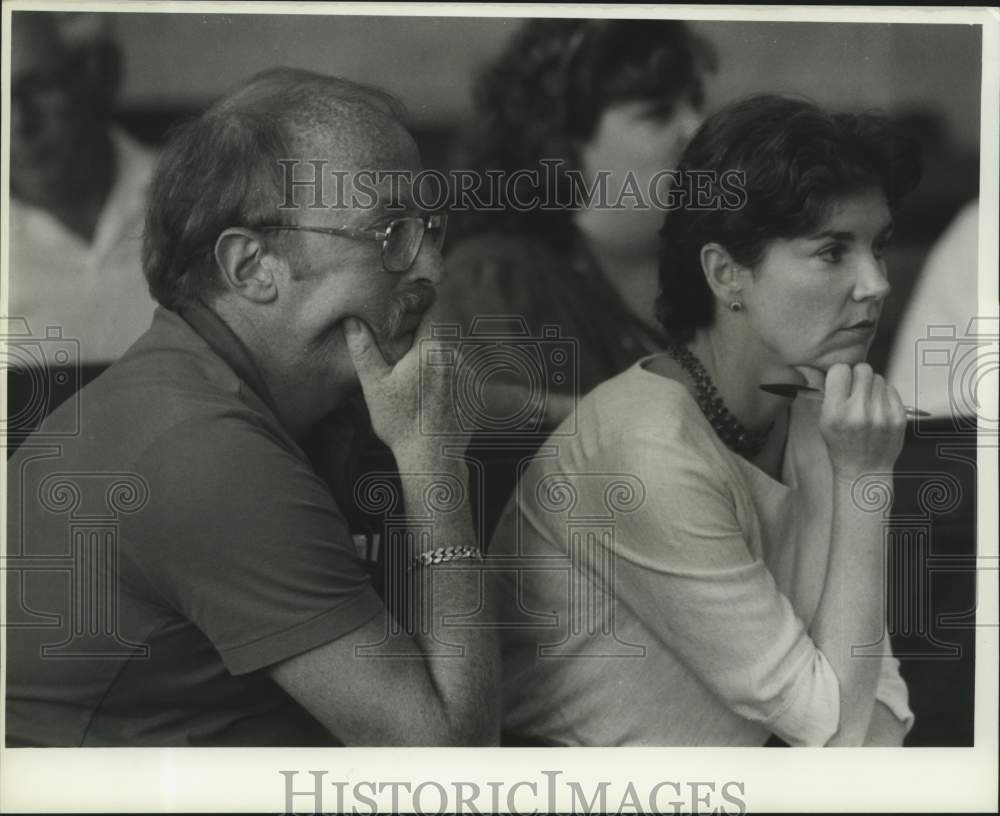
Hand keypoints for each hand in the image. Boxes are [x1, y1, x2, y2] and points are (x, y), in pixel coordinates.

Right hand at [343, 314, 466, 463]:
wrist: (431, 457)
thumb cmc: (400, 422)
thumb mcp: (374, 385)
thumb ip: (364, 349)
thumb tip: (351, 320)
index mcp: (432, 348)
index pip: (432, 311)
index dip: (419, 308)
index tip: (410, 309)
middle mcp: (456, 356)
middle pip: (437, 338)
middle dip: (422, 346)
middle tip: (403, 366)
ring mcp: (469, 376)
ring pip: (448, 359)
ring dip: (435, 366)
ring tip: (416, 391)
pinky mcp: (475, 393)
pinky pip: (458, 379)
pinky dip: (446, 384)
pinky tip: (431, 403)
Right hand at [806, 363, 905, 480]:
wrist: (863, 471)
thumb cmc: (842, 446)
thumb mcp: (823, 422)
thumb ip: (831, 395)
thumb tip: (841, 370)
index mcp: (836, 411)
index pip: (840, 369)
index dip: (840, 374)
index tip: (841, 381)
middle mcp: (859, 411)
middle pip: (863, 369)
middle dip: (858, 376)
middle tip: (855, 389)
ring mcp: (882, 414)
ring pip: (879, 378)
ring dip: (872, 386)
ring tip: (867, 402)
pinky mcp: (899, 417)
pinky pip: (891, 390)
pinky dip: (884, 395)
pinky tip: (878, 409)